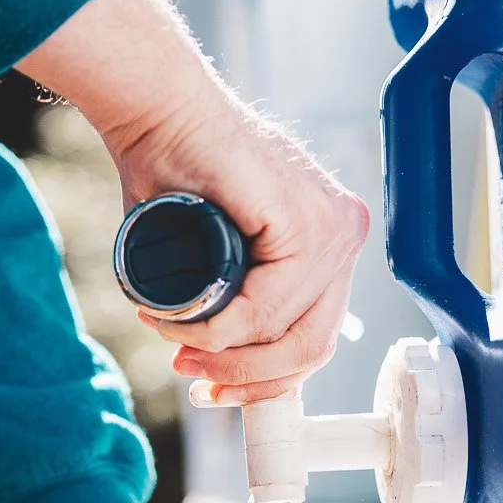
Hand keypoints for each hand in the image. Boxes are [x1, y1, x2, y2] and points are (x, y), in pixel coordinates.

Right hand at [18, 0, 369, 404]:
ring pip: (289, 337)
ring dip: (224, 356)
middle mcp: (344, 235)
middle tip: (189, 373)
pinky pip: (266, 311)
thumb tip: (225, 364)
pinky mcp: (310, 224)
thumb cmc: (175, 171)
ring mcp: (335, 229)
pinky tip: (185, 324)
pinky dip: (221, 329)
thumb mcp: (217, 253)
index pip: (314, 338)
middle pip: (311, 348)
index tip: (212, 390)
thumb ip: (233, 297)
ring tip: (174, 339)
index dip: (263, 380)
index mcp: (330, 243)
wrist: (159, 112)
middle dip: (245, 378)